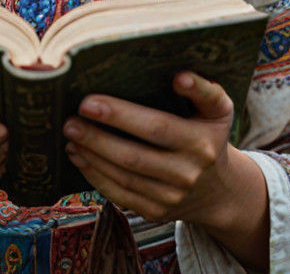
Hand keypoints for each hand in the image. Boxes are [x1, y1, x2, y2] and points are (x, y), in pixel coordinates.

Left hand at [62, 71, 234, 225]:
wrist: (219, 190)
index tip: (89, 101)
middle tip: (70, 119)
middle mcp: (186, 173)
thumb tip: (179, 76)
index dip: (122, 115)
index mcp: (200, 142)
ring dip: (91, 156)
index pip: (156, 127)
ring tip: (70, 134)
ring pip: (123, 177)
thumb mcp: (218, 109)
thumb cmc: (209, 135)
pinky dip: (95, 176)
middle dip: (96, 137)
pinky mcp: (156, 212)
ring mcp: (171, 197)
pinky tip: (79, 156)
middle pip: (133, 155)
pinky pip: (121, 195)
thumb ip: (204, 89)